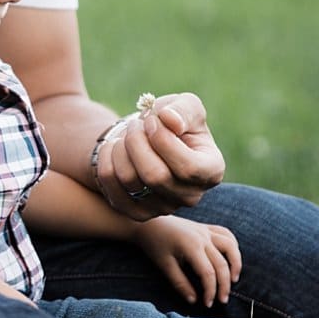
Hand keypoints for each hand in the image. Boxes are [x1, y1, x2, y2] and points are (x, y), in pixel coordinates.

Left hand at [96, 92, 226, 220]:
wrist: (151, 139)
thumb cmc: (174, 121)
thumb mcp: (186, 105)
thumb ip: (183, 109)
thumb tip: (169, 120)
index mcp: (211, 171)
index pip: (188, 168)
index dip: (164, 140)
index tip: (154, 118)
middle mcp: (191, 196)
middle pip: (155, 176)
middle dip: (138, 141)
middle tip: (136, 124)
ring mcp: (163, 208)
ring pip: (130, 180)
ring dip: (122, 148)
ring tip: (127, 134)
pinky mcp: (136, 212)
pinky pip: (111, 187)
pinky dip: (107, 160)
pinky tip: (114, 147)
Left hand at [131, 217, 241, 307]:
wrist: (148, 223)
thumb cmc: (154, 244)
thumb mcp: (164, 266)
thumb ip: (180, 284)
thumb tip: (193, 301)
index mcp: (191, 247)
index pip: (208, 274)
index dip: (210, 291)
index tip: (208, 304)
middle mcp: (203, 237)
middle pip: (222, 264)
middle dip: (224, 285)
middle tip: (222, 301)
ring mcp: (206, 231)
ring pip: (230, 246)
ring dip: (235, 264)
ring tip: (234, 280)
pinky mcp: (206, 227)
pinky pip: (226, 234)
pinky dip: (233, 247)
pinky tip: (231, 259)